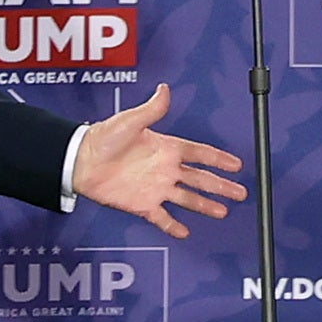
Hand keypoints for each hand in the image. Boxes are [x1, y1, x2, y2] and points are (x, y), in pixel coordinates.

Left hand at [71, 83, 246, 237]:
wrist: (80, 161)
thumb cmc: (102, 138)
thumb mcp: (130, 121)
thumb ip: (151, 109)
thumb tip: (164, 89)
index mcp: (166, 147)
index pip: (200, 153)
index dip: (219, 159)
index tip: (236, 164)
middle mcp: (165, 169)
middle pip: (200, 179)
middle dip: (221, 186)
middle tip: (241, 193)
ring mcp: (155, 188)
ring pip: (187, 199)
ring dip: (205, 205)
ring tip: (222, 212)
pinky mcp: (142, 204)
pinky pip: (162, 217)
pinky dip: (173, 226)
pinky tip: (185, 232)